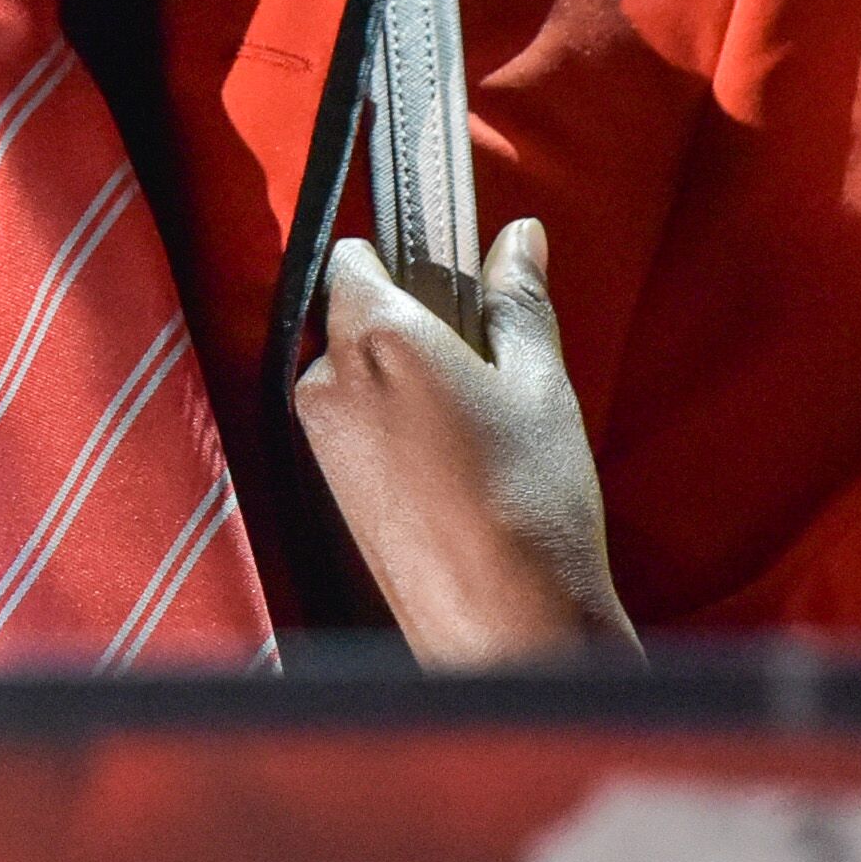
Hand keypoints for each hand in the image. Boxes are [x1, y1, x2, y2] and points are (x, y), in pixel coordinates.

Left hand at [294, 220, 639, 664]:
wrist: (504, 624)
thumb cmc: (531, 502)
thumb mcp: (539, 383)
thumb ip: (518, 300)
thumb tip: (518, 237)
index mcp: (376, 336)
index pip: (354, 258)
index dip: (401, 257)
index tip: (448, 272)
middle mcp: (329, 381)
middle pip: (349, 316)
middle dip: (404, 320)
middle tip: (478, 354)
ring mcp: (321, 439)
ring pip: (350, 373)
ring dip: (396, 376)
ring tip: (472, 417)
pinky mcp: (327, 489)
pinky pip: (351, 425)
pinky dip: (390, 424)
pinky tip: (450, 459)